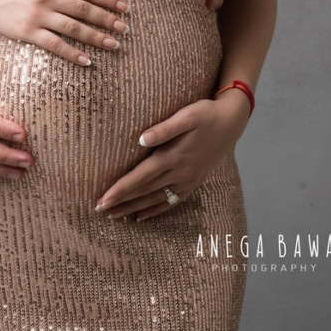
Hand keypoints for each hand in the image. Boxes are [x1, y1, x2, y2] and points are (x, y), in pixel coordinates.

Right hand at [0, 0, 129, 65]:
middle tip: (123, 28)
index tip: (123, 7)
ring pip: (74, 28)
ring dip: (96, 37)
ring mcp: (38, 15)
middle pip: (85, 9)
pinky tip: (87, 60)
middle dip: (107, 19)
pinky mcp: (28, 32)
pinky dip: (72, 53)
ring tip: (113, 44)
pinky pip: (55, 44)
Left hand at [93, 89, 250, 219]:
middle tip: (99, 210)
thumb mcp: (186, 115)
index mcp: (172, 157)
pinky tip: (142, 217)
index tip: (102, 199)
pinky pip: (171, 202)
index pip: (140, 177)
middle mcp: (179, 173)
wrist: (231, 123)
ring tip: (114, 216)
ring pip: (155, 200)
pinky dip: (155, 211)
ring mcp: (187, 181)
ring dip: (133, 209)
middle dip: (121, 202)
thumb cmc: (205, 114)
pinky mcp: (193, 183)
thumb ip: (164, 129)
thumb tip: (140, 140)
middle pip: (144, 192)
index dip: (120, 190)